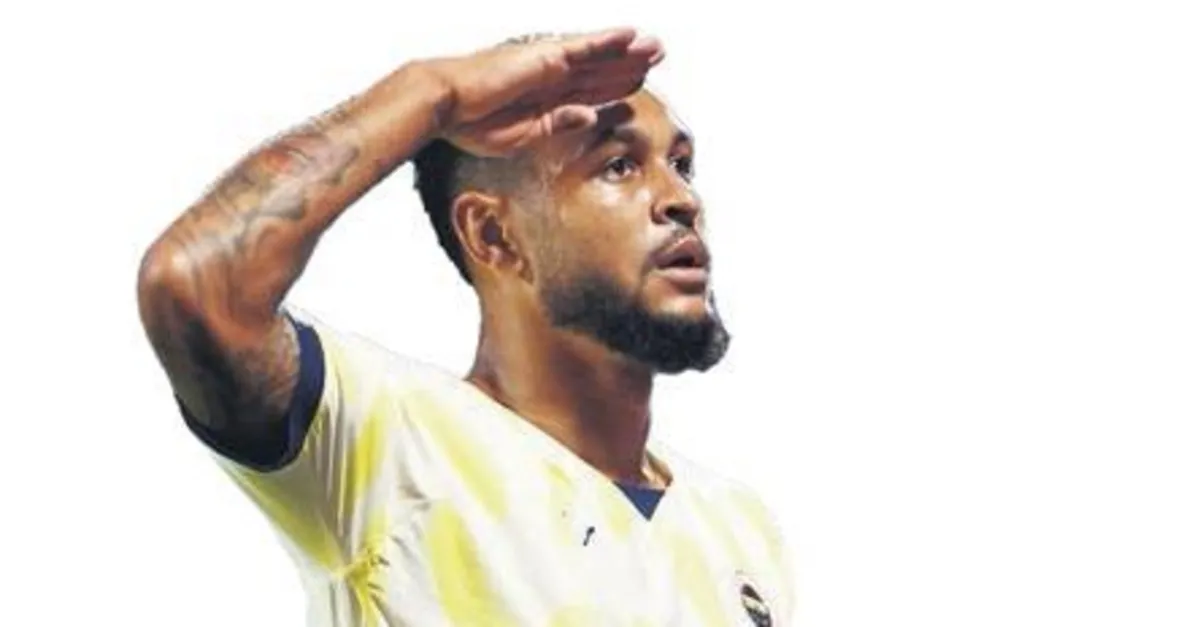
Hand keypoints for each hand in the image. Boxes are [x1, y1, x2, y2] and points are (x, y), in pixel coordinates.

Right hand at [429, 28, 664, 156]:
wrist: (445, 104)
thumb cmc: (470, 123)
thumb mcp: (522, 136)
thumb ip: (556, 125)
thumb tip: (590, 117)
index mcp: (541, 99)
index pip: (586, 94)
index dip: (612, 91)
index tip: (635, 90)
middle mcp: (548, 78)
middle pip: (597, 73)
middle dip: (627, 67)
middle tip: (655, 61)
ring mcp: (548, 65)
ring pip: (598, 58)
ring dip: (628, 53)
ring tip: (655, 49)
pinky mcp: (545, 57)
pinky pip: (585, 47)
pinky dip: (608, 41)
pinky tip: (630, 36)